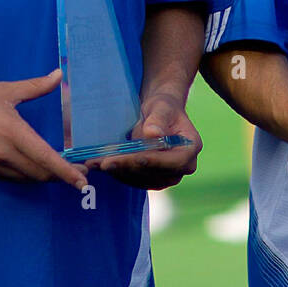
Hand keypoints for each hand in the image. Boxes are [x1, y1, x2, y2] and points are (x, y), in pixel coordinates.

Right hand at [0, 68, 87, 189]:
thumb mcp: (5, 90)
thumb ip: (36, 87)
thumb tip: (60, 74)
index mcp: (12, 132)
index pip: (46, 158)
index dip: (66, 172)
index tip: (83, 182)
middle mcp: (2, 153)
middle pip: (39, 173)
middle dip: (60, 176)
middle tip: (77, 172)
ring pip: (25, 178)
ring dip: (43, 176)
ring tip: (58, 169)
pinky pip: (9, 178)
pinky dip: (25, 175)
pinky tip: (32, 166)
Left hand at [85, 92, 201, 189]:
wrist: (158, 114)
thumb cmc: (163, 107)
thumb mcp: (161, 107)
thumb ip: (157, 120)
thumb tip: (153, 134)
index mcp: (191, 148)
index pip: (175, 161)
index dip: (154, 161)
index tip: (134, 156)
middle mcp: (184, 166)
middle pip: (156, 173)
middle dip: (129, 166)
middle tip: (104, 161)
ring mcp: (168, 175)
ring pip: (142, 179)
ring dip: (119, 172)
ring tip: (96, 163)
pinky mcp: (152, 179)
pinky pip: (134, 180)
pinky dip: (116, 172)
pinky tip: (99, 165)